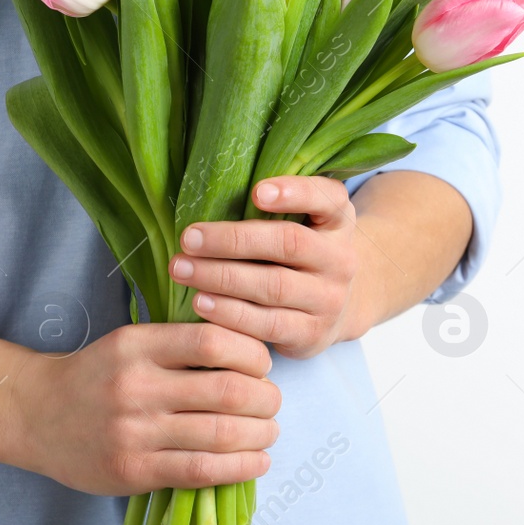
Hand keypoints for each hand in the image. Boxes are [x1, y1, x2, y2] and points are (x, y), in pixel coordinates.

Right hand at [4, 323, 279, 496]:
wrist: (34, 415)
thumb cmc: (97, 376)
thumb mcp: (133, 343)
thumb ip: (183, 344)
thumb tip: (254, 355)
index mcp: (139, 345)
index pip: (214, 342)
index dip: (253, 354)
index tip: (263, 366)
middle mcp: (136, 386)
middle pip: (228, 391)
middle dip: (267, 399)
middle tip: (273, 403)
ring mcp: (133, 431)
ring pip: (221, 433)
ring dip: (261, 435)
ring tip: (269, 432)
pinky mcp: (132, 470)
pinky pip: (201, 470)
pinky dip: (240, 467)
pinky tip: (257, 462)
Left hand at [170, 176, 364, 360]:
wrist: (335, 309)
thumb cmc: (301, 256)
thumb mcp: (305, 224)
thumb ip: (277, 208)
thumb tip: (211, 193)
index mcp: (339, 221)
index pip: (326, 198)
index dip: (295, 193)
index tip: (256, 191)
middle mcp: (341, 259)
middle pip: (289, 244)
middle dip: (234, 240)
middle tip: (189, 238)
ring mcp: (330, 299)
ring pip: (274, 286)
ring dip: (221, 277)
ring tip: (182, 269)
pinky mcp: (312, 333)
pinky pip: (268, 324)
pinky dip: (230, 313)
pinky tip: (200, 302)